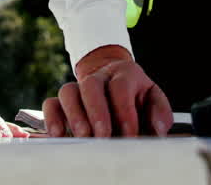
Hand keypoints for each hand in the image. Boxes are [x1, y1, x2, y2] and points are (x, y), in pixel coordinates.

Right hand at [41, 45, 171, 137]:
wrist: (114, 80)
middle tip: (103, 136)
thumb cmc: (135, 96)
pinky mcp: (62, 100)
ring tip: (83, 137)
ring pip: (68, 91)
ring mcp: (78, 87)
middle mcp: (98, 77)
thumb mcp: (153, 98)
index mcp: (124, 74)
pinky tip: (59, 135)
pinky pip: (51, 103)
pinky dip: (53, 118)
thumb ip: (159, 113)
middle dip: (97, 113)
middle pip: (91, 85)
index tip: (130, 135)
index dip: (124, 112)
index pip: (120, 87)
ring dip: (74, 116)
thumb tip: (158, 129)